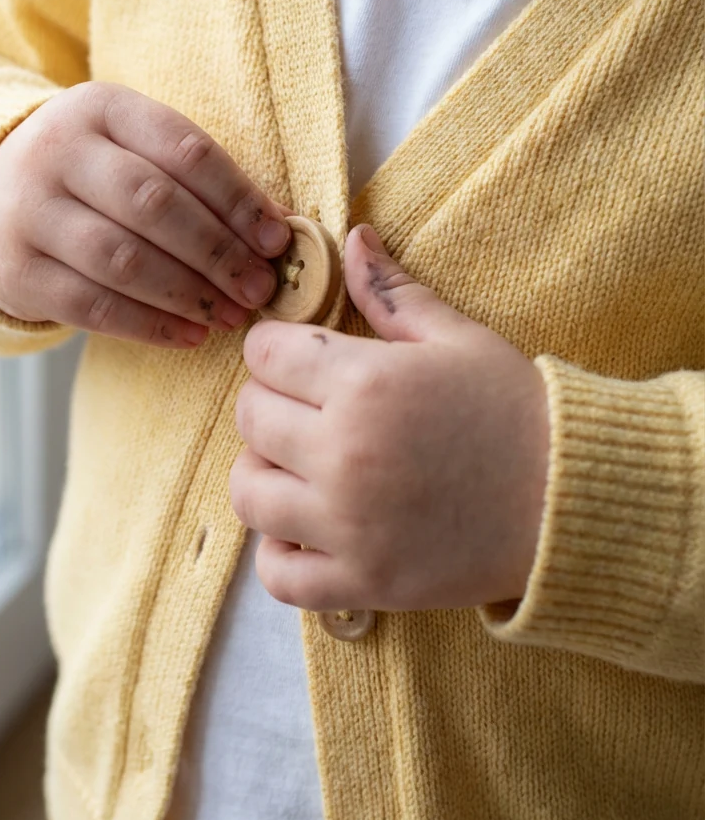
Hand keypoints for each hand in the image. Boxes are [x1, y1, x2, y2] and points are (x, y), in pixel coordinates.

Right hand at [0, 81, 290, 346]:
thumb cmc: (92, 176)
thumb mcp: (134, 150)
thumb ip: (198, 179)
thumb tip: (277, 227)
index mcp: (100, 107)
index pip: (184, 150)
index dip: (238, 199)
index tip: (275, 240)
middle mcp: (55, 150)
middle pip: (154, 205)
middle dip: (218, 252)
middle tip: (259, 288)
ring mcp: (28, 211)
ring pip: (123, 259)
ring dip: (189, 294)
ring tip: (232, 315)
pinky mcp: (15, 270)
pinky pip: (93, 305)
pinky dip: (150, 325)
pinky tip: (189, 335)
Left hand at [230, 224, 549, 611]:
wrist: (572, 498)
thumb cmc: (515, 409)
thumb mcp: (457, 337)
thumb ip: (393, 290)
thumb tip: (353, 238)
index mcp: (363, 383)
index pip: (263, 353)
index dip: (277, 348)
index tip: (301, 359)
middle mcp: (343, 453)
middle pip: (248, 417)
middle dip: (269, 402)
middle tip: (306, 408)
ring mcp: (349, 524)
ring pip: (248, 493)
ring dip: (264, 472)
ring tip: (300, 465)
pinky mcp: (362, 580)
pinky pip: (278, 575)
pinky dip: (279, 552)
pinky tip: (305, 528)